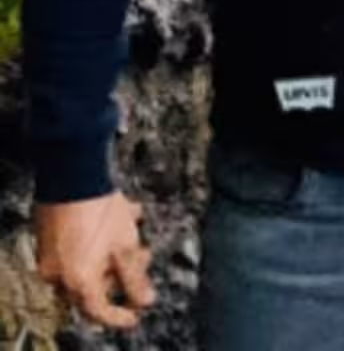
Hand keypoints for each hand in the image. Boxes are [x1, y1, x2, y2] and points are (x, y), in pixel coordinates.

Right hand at [34, 192, 156, 329]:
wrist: (73, 174)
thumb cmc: (99, 210)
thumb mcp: (127, 247)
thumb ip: (135, 277)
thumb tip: (145, 301)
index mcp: (78, 280)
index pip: (98, 311)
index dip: (118, 316)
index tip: (133, 317)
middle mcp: (59, 273)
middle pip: (94, 285)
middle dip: (122, 272)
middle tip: (143, 257)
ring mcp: (51, 254)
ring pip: (88, 262)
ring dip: (114, 251)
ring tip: (135, 227)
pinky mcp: (51, 236)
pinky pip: (78, 246)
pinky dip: (100, 238)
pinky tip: (124, 213)